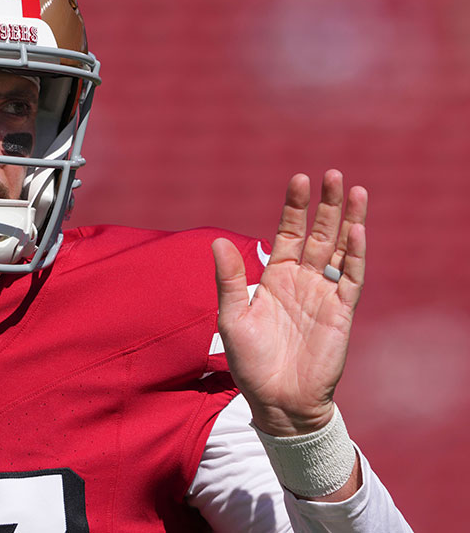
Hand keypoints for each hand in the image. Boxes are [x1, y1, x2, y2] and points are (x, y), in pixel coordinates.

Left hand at [212, 170, 367, 436]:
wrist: (276, 400)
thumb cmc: (250, 362)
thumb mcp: (232, 316)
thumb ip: (229, 280)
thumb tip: (217, 241)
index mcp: (275, 277)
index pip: (288, 233)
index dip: (294, 207)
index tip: (299, 179)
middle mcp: (302, 281)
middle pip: (319, 234)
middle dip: (326, 205)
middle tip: (334, 174)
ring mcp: (323, 295)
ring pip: (341, 250)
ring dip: (348, 221)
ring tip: (356, 190)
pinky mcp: (341, 313)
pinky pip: (350, 279)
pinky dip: (356, 255)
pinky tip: (358, 231)